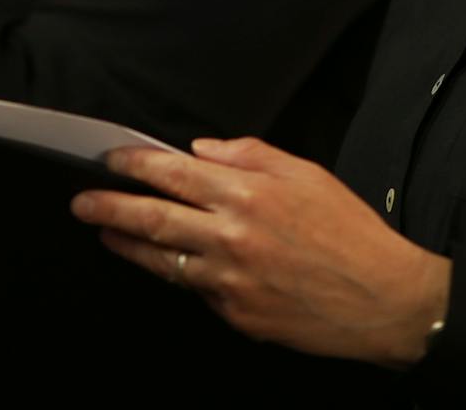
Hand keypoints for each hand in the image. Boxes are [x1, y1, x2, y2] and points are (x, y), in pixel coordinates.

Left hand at [71, 137, 451, 366]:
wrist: (383, 299)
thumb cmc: (350, 233)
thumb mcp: (307, 174)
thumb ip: (251, 155)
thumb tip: (203, 150)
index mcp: (249, 195)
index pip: (174, 174)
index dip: (136, 165)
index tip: (111, 159)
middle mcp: (232, 237)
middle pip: (154, 218)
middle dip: (110, 206)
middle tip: (82, 201)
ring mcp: (231, 281)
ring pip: (164, 260)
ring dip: (129, 244)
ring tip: (106, 232)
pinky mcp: (237, 315)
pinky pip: (199, 290)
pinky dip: (183, 274)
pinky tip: (169, 264)